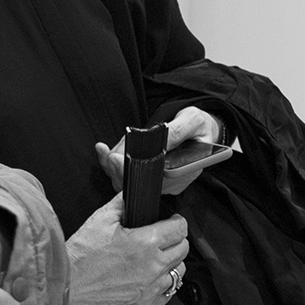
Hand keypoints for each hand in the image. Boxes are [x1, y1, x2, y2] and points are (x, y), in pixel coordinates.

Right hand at [64, 194, 188, 304]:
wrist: (67, 287)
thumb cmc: (81, 256)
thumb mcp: (101, 218)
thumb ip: (122, 203)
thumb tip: (132, 193)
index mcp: (145, 243)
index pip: (180, 229)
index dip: (176, 221)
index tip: (171, 221)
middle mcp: (152, 267)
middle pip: (183, 249)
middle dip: (175, 239)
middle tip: (163, 237)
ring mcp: (150, 289)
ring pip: (178, 271)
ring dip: (171, 262)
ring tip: (156, 258)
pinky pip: (168, 293)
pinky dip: (163, 284)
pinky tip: (151, 277)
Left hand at [94, 107, 224, 194]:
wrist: (201, 129)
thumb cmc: (199, 126)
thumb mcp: (192, 120)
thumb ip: (177, 130)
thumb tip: (159, 139)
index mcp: (183, 172)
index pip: (155, 179)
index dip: (133, 170)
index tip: (116, 159)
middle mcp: (170, 182)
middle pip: (139, 183)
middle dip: (119, 169)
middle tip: (108, 154)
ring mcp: (159, 180)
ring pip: (130, 181)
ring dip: (113, 166)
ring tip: (106, 150)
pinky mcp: (150, 175)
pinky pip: (128, 175)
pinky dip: (113, 165)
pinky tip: (104, 152)